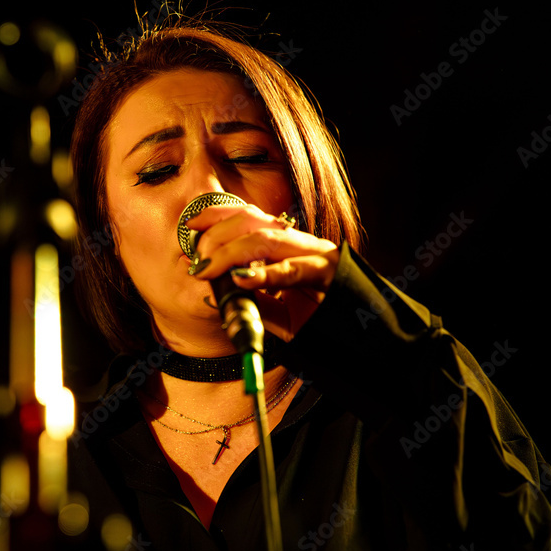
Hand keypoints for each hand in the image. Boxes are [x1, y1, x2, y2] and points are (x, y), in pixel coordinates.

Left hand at [186, 205, 339, 341]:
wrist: (362, 336)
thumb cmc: (320, 319)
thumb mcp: (278, 312)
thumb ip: (251, 301)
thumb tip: (213, 293)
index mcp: (288, 244)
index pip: (247, 215)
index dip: (216, 213)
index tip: (188, 224)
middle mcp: (301, 243)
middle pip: (251, 221)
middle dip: (216, 235)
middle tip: (196, 260)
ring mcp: (316, 256)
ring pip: (267, 239)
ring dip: (230, 252)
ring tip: (207, 268)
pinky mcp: (329, 275)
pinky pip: (293, 270)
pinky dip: (265, 273)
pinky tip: (241, 277)